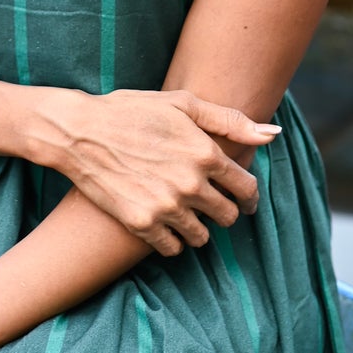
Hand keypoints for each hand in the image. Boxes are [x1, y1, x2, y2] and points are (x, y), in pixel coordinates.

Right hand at [47, 87, 280, 255]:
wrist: (79, 132)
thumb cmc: (131, 111)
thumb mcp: (182, 104)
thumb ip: (230, 121)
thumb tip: (272, 135)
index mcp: (205, 153)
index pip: (247, 188)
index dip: (248, 196)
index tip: (242, 199)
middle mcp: (191, 184)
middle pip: (229, 217)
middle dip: (223, 211)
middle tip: (208, 204)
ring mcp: (166, 206)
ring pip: (202, 237)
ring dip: (197, 228)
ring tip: (183, 213)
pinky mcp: (142, 224)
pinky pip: (172, 249)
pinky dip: (171, 241)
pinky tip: (162, 223)